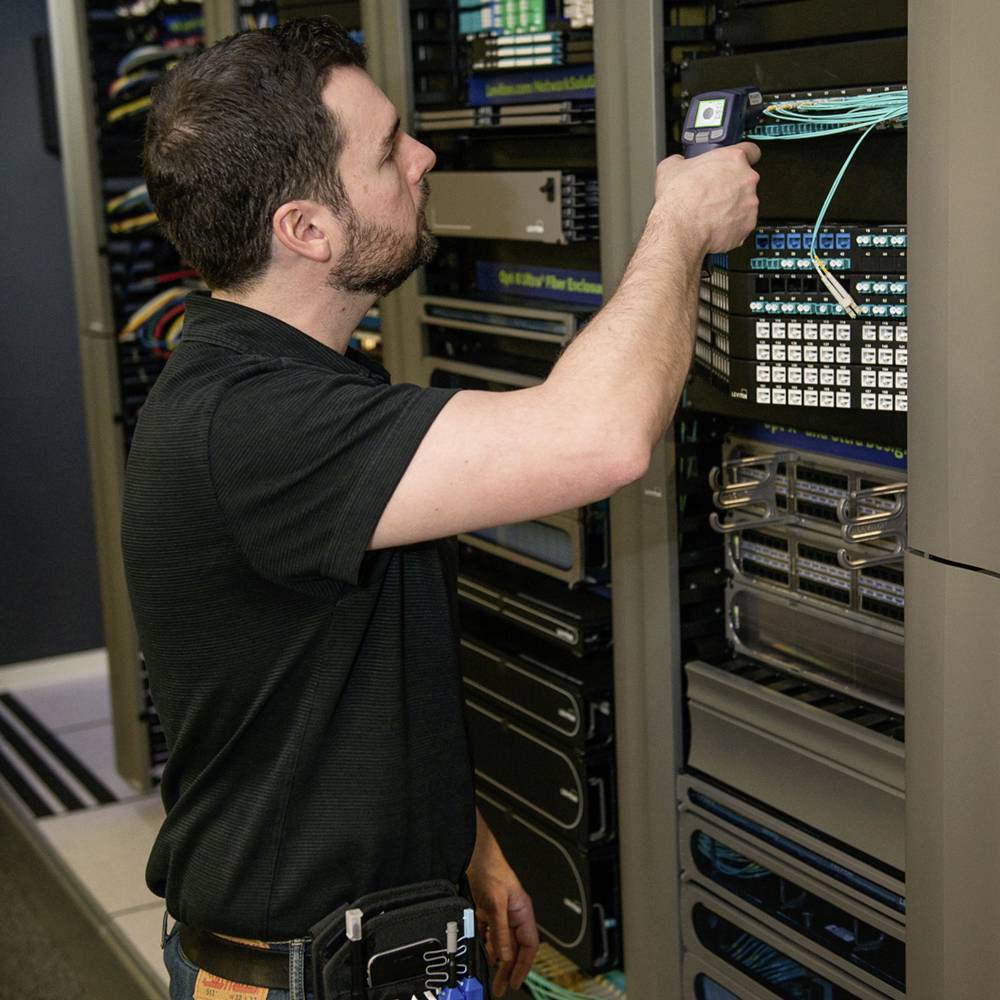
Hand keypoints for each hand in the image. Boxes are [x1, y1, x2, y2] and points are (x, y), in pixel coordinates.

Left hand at [466, 813, 539, 995]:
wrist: (475, 855)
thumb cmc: (492, 871)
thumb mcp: (496, 903)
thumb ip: (501, 931)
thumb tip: (505, 956)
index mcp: (523, 913)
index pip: (529, 946)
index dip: (524, 966)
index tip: (516, 981)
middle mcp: (514, 915)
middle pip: (516, 948)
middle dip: (510, 969)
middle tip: (502, 987)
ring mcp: (502, 913)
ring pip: (503, 943)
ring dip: (498, 960)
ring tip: (492, 977)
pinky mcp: (489, 910)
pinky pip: (491, 934)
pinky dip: (488, 946)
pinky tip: (483, 954)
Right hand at [652, 142, 761, 254]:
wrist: (680, 228)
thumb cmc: (679, 199)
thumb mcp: (670, 167)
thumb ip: (682, 161)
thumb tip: (679, 164)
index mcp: (733, 158)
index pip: (751, 151)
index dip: (743, 158)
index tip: (736, 164)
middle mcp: (746, 178)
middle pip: (746, 180)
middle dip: (732, 187)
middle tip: (713, 193)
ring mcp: (750, 202)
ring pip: (745, 203)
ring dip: (732, 207)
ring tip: (711, 213)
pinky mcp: (748, 224)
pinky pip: (743, 224)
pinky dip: (731, 225)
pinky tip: (715, 225)